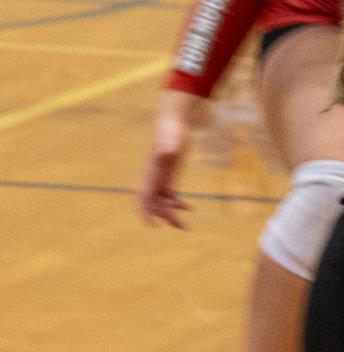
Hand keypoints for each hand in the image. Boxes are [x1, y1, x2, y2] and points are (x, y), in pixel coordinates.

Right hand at [138, 91, 206, 227]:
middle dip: (166, 217)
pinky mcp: (169, 176)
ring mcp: (160, 178)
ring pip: (162, 203)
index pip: (145, 197)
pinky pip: (169, 196)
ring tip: (186, 225)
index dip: (147, 212)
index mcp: (151, 174)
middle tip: (183, 227)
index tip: (154, 225)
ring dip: (172, 214)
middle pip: (155, 204)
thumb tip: (167, 151)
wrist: (173, 124)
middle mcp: (153, 179)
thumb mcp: (171, 138)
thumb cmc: (171, 130)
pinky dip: (177, 204)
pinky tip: (189, 208)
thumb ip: (168, 145)